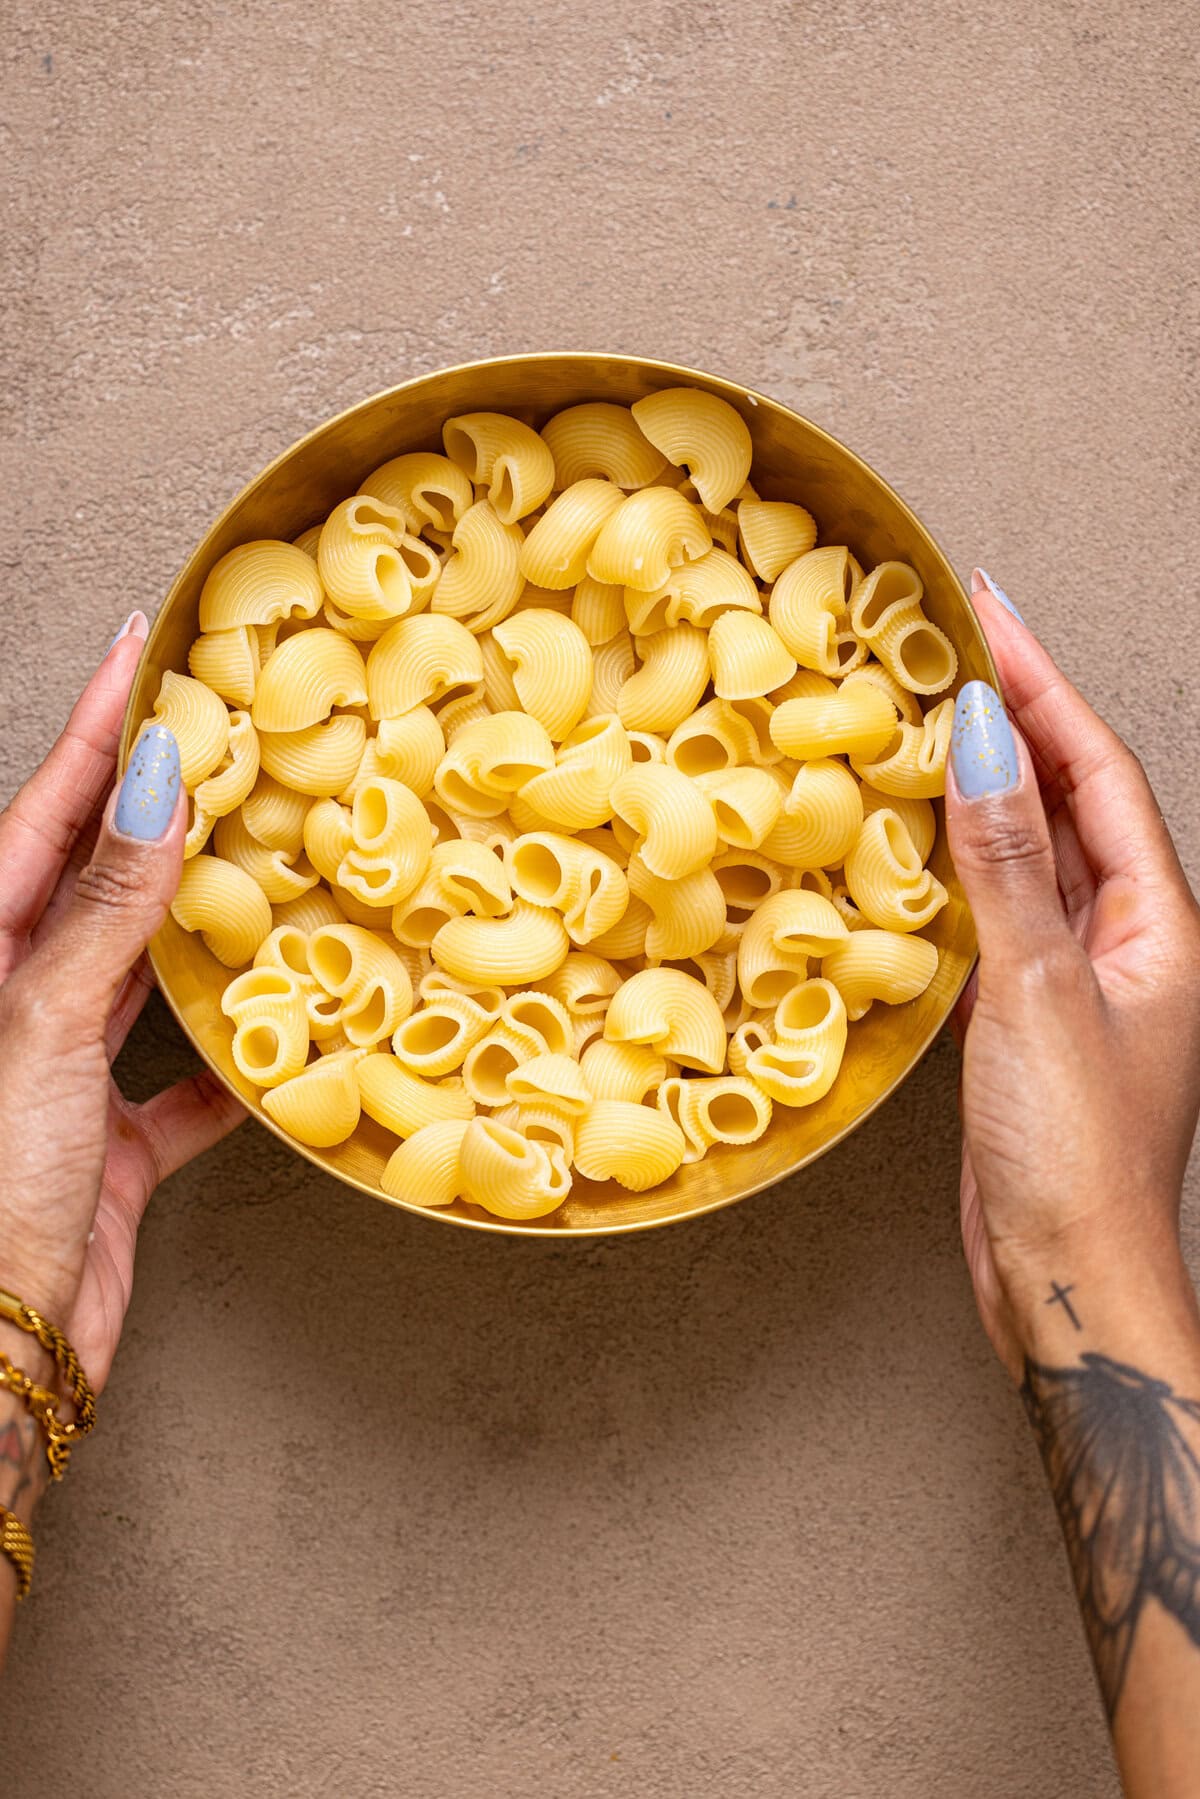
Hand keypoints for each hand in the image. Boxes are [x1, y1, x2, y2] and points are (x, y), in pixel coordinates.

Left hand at [0, 617, 244, 1391]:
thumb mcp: (40, 1028)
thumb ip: (105, 911)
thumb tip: (157, 784)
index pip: (47, 814)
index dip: (100, 729)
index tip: (145, 648)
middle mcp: (14, 1003)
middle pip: (95, 881)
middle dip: (156, 807)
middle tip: (221, 732)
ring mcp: (59, 1077)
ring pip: (142, 973)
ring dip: (201, 923)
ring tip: (263, 855)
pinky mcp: (109, 1150)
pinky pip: (183, 1086)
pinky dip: (233, 1061)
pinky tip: (282, 1035)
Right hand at [946, 572, 1199, 1376]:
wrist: (1066, 1278)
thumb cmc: (1076, 1154)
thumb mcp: (1038, 989)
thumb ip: (1005, 861)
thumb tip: (986, 734)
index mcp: (1156, 921)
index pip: (1095, 768)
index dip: (1043, 681)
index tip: (987, 607)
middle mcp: (1126, 936)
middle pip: (1071, 793)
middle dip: (1018, 708)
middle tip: (951, 635)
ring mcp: (1075, 974)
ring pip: (1032, 844)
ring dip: (988, 774)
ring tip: (932, 708)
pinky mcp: (1026, 1012)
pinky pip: (998, 902)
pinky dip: (961, 852)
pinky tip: (924, 832)